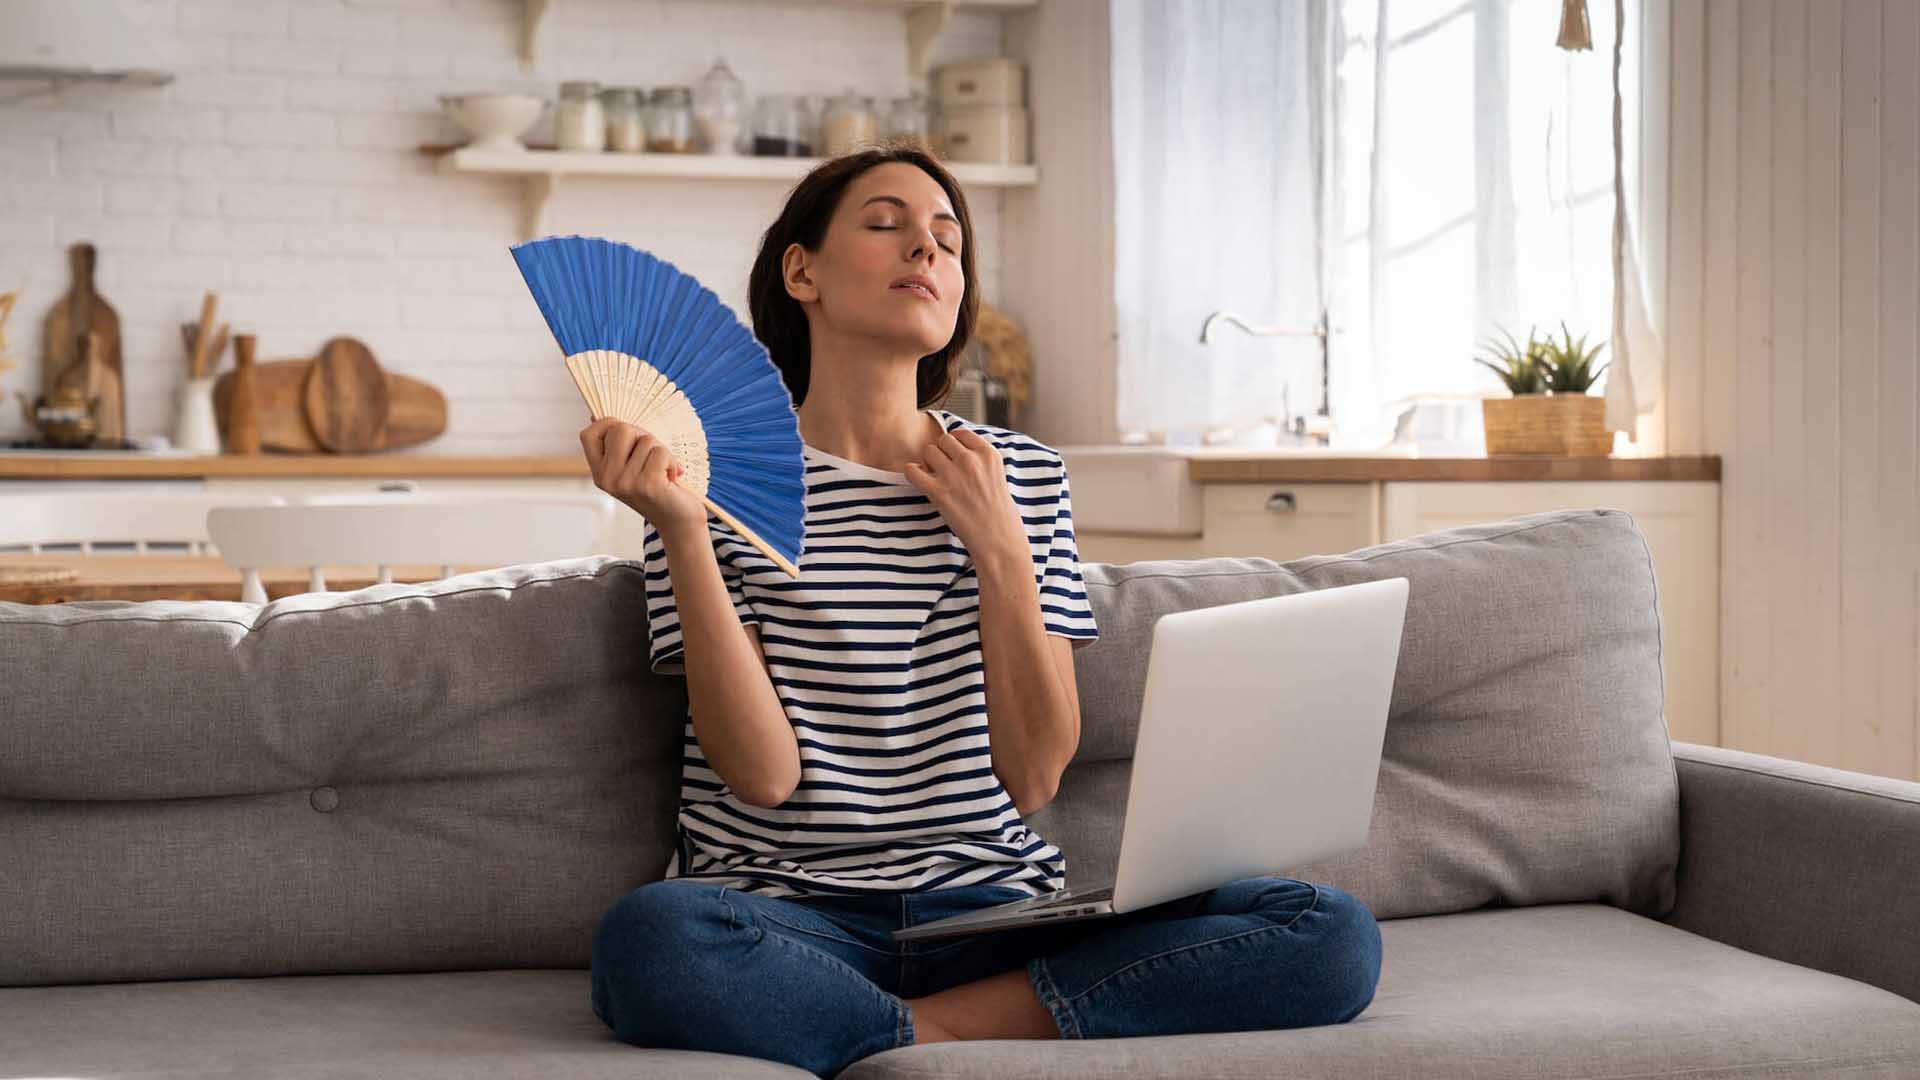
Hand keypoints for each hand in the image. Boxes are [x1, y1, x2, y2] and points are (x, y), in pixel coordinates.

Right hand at [580, 418, 706, 534]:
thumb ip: (616, 445)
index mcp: (599, 471)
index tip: (629, 436)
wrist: (678, 520)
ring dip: (662, 452)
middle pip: (621, 428)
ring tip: (663, 471)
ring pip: (646, 440)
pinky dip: (672, 461)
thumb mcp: (631, 465)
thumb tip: (594, 415)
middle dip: (643, 435)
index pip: (588, 434)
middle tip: (652, 456)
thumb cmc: (658, 486)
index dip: (607, 424)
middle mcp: (607, 478)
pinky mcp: (646, 485)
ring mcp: (625, 483)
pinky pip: (660, 452)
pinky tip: (672, 478)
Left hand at [903, 427, 1027, 563]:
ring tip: (935, 478)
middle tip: (943, 470)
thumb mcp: (997, 476)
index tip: (954, 459)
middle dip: (941, 453)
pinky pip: (913, 471)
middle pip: (943, 440)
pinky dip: (913, 474)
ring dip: (928, 463)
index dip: (954, 445)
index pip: (961, 434)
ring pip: (928, 452)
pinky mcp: (939, 493)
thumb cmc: (999, 513)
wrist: (999, 541)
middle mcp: (972, 460)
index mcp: (989, 454)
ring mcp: (954, 476)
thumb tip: (954, 451)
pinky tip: (921, 482)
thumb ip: (979, 460)